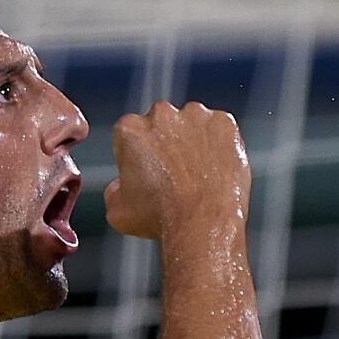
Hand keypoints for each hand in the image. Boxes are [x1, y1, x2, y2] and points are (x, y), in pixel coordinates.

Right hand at [104, 100, 250, 239]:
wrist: (201, 223)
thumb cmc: (161, 219)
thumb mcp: (117, 209)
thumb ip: (114, 187)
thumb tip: (121, 183)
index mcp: (130, 129)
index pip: (130, 135)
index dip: (137, 156)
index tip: (147, 172)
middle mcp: (161, 115)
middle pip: (161, 125)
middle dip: (165, 144)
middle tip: (173, 174)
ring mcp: (196, 116)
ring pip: (191, 124)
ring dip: (192, 142)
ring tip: (197, 174)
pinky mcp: (223, 123)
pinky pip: (219, 130)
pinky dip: (218, 144)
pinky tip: (214, 169)